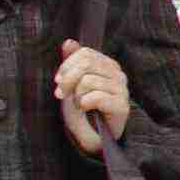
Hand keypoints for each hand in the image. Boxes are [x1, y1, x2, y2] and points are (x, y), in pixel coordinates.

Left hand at [53, 38, 132, 156]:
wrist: (95, 138)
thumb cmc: (84, 110)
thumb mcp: (73, 84)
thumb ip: (72, 62)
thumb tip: (69, 42)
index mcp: (108, 66)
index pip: (85, 54)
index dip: (67, 65)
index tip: (58, 81)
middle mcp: (118, 75)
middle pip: (86, 64)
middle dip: (68, 79)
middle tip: (61, 94)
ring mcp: (122, 90)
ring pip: (87, 81)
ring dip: (76, 96)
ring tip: (78, 105)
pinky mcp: (122, 106)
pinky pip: (95, 97)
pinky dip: (84, 104)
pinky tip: (86, 109)